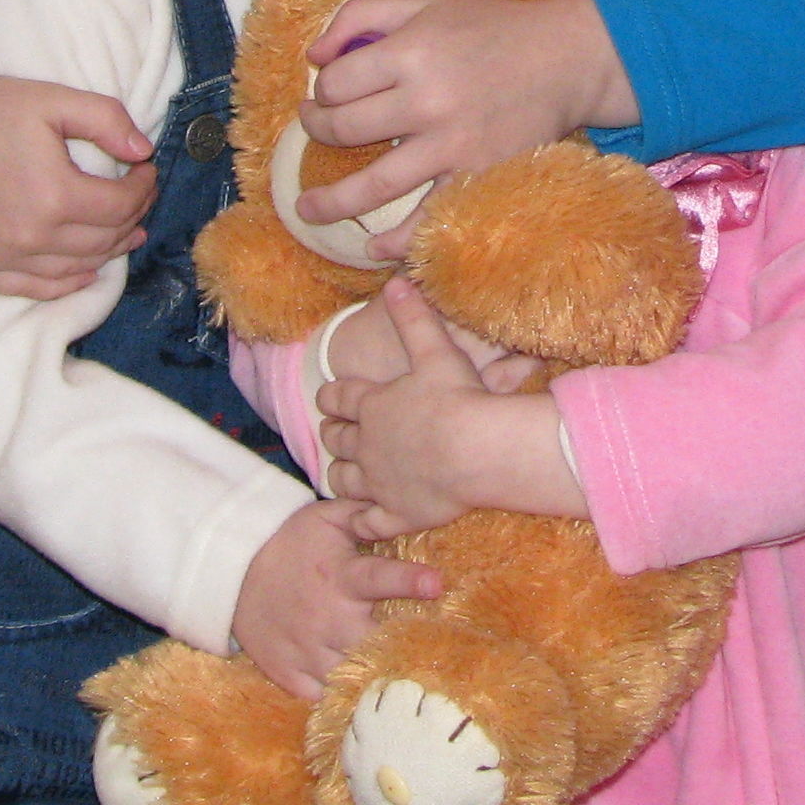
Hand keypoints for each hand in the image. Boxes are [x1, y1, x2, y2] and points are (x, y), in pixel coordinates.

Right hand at [0, 61, 155, 299]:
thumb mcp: (56, 100)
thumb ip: (108, 122)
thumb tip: (143, 151)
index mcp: (56, 195)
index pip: (122, 206)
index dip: (143, 188)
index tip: (145, 171)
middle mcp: (31, 236)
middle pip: (104, 241)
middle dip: (132, 218)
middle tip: (138, 199)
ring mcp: (2, 257)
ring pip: (75, 269)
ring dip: (106, 252)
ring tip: (124, 234)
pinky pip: (33, 289)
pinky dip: (65, 283)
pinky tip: (84, 272)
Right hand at [227, 499, 440, 699]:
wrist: (233, 573)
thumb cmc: (291, 543)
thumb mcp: (326, 519)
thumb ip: (365, 514)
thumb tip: (403, 505)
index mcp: (342, 577)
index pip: (380, 578)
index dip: (409, 581)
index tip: (437, 583)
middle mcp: (328, 617)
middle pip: (373, 642)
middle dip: (398, 645)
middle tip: (418, 647)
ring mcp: (307, 650)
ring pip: (350, 676)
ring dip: (370, 674)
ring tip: (391, 674)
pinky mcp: (288, 673)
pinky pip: (321, 696)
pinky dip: (337, 695)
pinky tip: (351, 687)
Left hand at [297, 0, 637, 226]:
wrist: (564, 59)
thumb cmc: (488, 28)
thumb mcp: (423, 4)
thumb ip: (360, 16)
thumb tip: (313, 57)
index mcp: (411, 51)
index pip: (337, 83)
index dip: (322, 90)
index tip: (327, 94)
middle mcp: (427, 99)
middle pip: (344, 130)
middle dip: (318, 133)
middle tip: (316, 132)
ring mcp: (452, 144)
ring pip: (373, 186)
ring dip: (332, 203)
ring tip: (308, 210)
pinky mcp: (476, 176)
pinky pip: (428, 219)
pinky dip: (397, 241)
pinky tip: (372, 248)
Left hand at [318, 283, 581, 538]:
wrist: (475, 451)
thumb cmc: (457, 398)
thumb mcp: (435, 350)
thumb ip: (414, 317)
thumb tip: (396, 282)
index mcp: (372, 404)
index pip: (339, 397)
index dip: (332, 396)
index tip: (329, 397)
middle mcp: (366, 445)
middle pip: (336, 439)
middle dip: (333, 434)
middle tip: (334, 432)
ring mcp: (378, 483)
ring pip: (343, 481)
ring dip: (339, 475)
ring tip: (341, 473)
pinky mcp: (396, 513)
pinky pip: (368, 523)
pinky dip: (359, 522)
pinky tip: (357, 521)